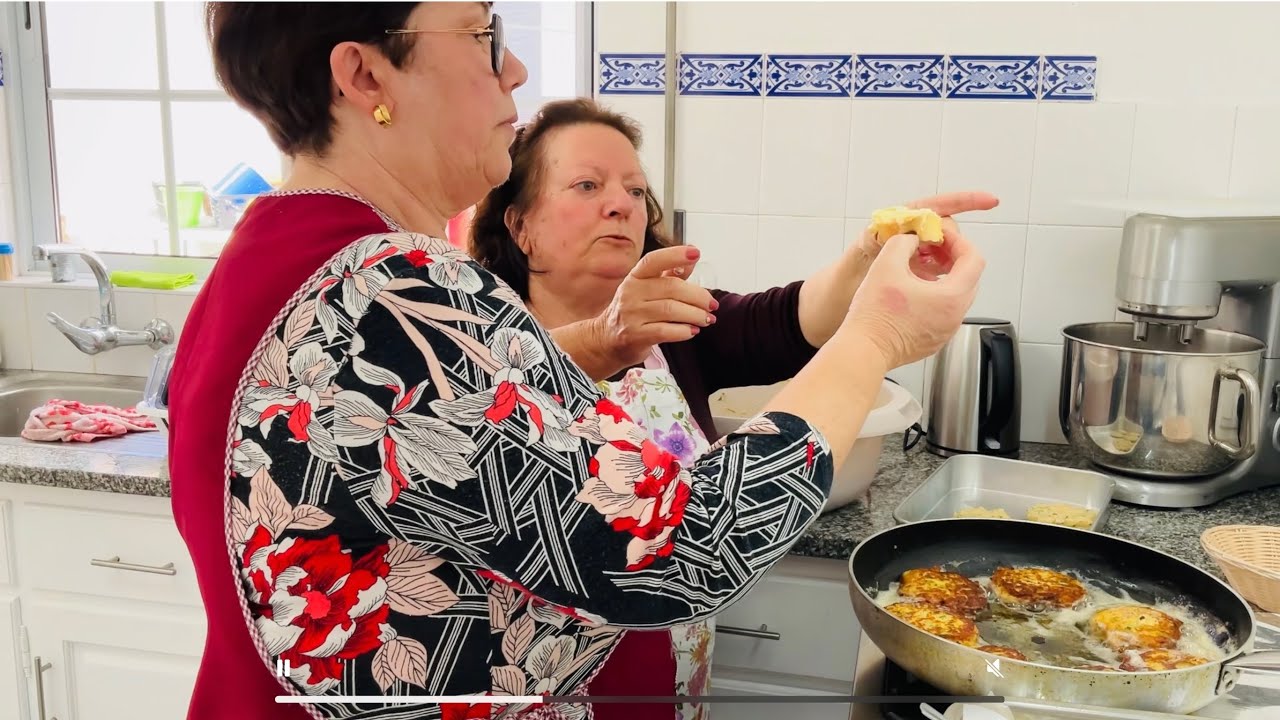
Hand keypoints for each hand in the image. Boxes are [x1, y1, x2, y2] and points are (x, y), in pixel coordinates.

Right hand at [588, 245, 717, 368]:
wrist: (607, 340)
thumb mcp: (648, 288)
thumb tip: (692, 257)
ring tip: (707, 319)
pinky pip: (666, 331)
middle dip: (698, 296)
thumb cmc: (635, 310)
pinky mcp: (635, 335)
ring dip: (695, 315)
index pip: (654, 261)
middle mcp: (631, 293)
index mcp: (635, 277)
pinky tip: (692, 330)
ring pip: (671, 310)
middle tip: (712, 305)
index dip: (675, 255)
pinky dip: (684, 331)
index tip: (695, 253)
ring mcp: (631, 315)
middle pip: (671, 288)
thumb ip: (671, 274)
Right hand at [842, 232, 985, 368]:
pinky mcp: (933, 340)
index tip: (942, 236)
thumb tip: (912, 239)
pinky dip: (934, 298)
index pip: (973, 260)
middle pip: (968, 278)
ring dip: (942, 279)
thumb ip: (904, 242)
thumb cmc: (875, 315)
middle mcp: (954, 317)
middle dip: (952, 259)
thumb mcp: (887, 264)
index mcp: (951, 297)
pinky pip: (943, 313)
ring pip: (955, 296)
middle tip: (931, 249)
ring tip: (918, 270)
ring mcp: (945, 331)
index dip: (959, 241)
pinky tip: (911, 293)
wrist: (864, 350)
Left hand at [851, 191, 998, 279]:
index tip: (991, 201)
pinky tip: (933, 278)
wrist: (854, 281)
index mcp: (907, 215)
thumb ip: (892, 235)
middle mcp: (918, 227)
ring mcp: (923, 245)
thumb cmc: (859, 258)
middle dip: (950, 241)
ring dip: (946, 257)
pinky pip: (943, 263)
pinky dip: (943, 270)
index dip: (968, 200)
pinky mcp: (924, 262)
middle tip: (933, 257)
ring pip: (948, 247)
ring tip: (928, 268)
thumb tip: (914, 233)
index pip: (942, 205)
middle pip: (948, 227)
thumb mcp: (870, 242)